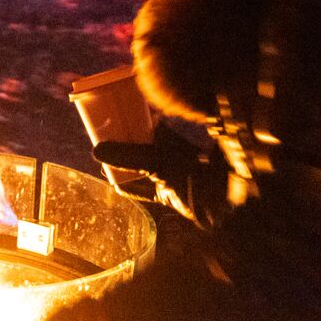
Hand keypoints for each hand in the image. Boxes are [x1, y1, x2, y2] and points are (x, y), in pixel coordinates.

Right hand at [91, 129, 223, 219]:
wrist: (224, 202)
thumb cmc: (197, 173)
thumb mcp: (158, 162)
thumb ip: (129, 157)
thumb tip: (96, 151)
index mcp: (168, 138)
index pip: (143, 123)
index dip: (126, 120)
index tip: (107, 119)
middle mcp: (168, 154)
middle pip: (138, 147)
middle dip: (120, 146)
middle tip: (100, 142)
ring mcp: (168, 174)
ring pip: (139, 168)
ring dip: (122, 168)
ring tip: (103, 164)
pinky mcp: (168, 194)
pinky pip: (144, 190)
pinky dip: (130, 188)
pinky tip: (115, 186)